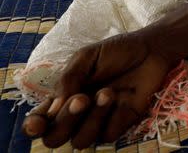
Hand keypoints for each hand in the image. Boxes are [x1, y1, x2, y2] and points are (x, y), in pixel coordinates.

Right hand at [23, 33, 173, 148]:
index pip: (39, 121)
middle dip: (65, 121)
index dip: (33, 127)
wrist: (151, 49)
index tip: (38, 123)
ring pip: (81, 141)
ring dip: (92, 119)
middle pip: (55, 138)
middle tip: (82, 97)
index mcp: (63, 97)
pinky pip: (108, 135)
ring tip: (107, 92)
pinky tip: (122, 97)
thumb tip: (52, 110)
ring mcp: (98, 121)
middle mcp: (77, 114)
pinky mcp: (121, 124)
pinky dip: (112, 118)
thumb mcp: (86, 57)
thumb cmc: (116, 51)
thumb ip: (68, 80)